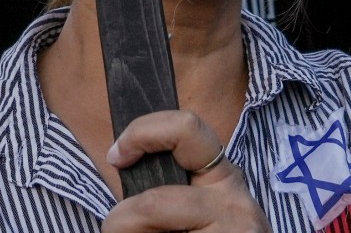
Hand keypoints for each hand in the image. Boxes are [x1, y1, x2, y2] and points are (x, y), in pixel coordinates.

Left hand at [101, 110, 260, 232]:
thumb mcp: (200, 206)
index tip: (117, 156)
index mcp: (224, 176)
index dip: (142, 134)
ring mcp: (234, 232)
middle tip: (118, 231)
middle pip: (154, 203)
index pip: (186, 128)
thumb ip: (171, 188)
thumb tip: (123, 168)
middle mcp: (234, 202)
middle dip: (122, 221)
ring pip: (153, 226)